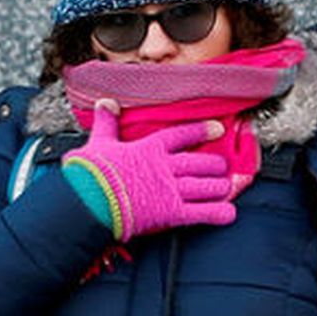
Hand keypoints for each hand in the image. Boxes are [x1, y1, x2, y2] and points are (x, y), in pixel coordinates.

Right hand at [63, 100, 234, 239]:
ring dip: (218, 187)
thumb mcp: (98, 142)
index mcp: (149, 148)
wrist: (88, 201)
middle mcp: (165, 167)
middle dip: (214, 165)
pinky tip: (228, 213)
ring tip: (225, 187)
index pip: (182, 135)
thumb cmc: (90, 173)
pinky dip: (217, 213)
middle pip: (199, 163)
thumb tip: (105, 102)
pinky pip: (200, 213)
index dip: (201, 131)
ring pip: (205, 186)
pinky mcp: (170, 213)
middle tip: (222, 166)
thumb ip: (106, 122)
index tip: (217, 128)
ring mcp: (170, 190)